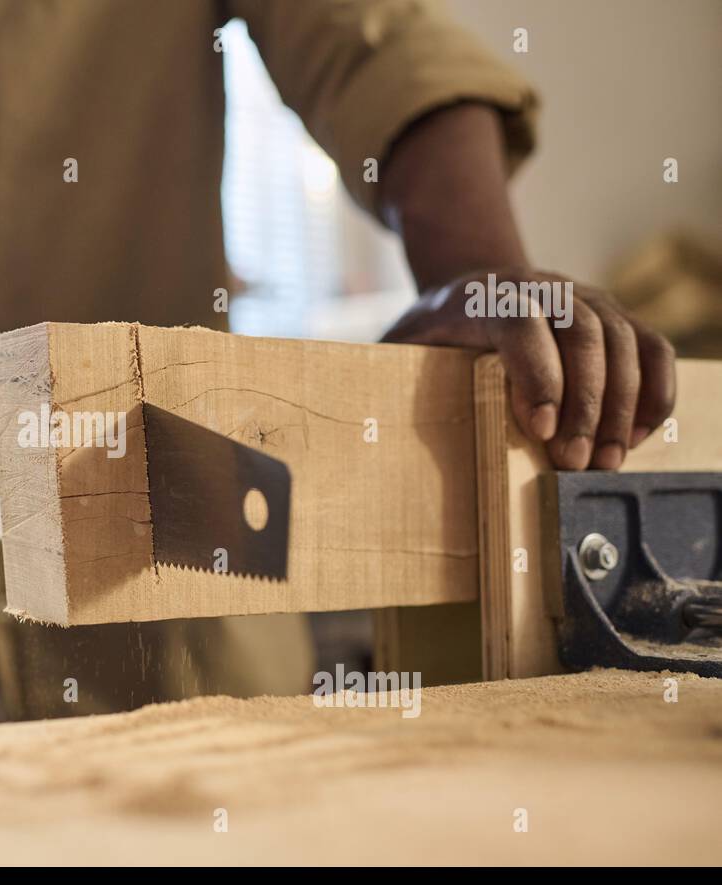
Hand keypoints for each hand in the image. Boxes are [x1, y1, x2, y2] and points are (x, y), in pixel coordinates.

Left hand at [382, 269, 675, 469]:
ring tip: (607, 461)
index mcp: (482, 296)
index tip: (539, 429)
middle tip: (575, 463)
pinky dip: (655, 389)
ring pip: (624, 337)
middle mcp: (543, 286)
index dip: (536, 373)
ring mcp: (584, 296)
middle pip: (583, 333)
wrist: (469, 288)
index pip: (521, 322)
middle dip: (587, 403)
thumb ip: (384, 376)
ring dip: (624, 404)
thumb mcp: (397, 349)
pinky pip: (651, 346)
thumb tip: (363, 427)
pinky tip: (640, 436)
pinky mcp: (613, 316)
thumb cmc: (430, 334)